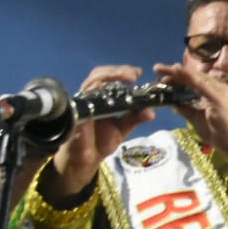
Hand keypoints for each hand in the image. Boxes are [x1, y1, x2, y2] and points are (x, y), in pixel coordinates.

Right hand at [49, 65, 155, 195]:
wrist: (87, 157)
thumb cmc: (102, 140)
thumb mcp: (123, 128)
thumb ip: (135, 118)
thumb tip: (152, 112)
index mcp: (103, 97)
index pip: (110, 77)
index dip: (122, 71)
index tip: (137, 73)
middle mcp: (92, 96)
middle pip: (100, 74)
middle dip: (117, 71)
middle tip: (133, 74)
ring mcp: (82, 102)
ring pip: (92, 81)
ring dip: (109, 76)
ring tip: (125, 77)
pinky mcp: (75, 111)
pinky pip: (82, 98)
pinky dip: (93, 91)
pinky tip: (103, 87)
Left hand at [153, 62, 227, 175]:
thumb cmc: (218, 133)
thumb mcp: (196, 118)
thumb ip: (186, 108)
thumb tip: (172, 102)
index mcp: (213, 91)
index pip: (192, 79)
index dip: (176, 76)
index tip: (161, 76)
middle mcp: (217, 87)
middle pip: (192, 75)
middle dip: (173, 71)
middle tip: (156, 68)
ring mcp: (219, 90)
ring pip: (194, 76)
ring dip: (177, 72)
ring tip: (161, 69)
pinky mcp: (219, 97)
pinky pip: (201, 84)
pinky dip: (188, 77)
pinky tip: (177, 71)